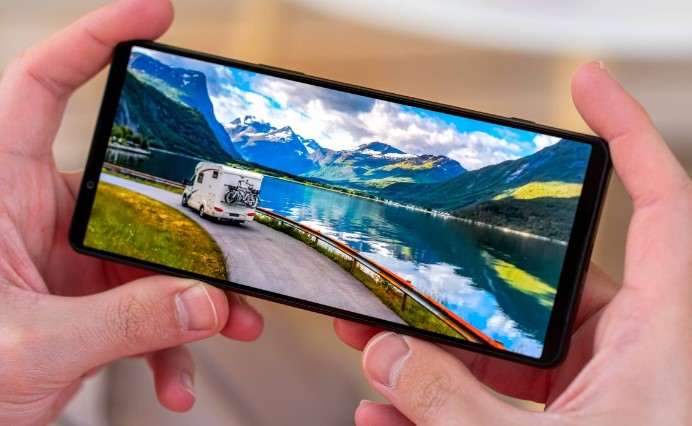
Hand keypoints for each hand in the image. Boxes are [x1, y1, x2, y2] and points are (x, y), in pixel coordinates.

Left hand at [0, 1, 262, 423]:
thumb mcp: (31, 347)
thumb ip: (126, 323)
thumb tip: (205, 302)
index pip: (41, 88)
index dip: (94, 39)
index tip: (153, 15)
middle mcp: (33, 216)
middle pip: (132, 191)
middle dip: (191, 228)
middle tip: (233, 254)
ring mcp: (61, 259)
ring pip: (147, 256)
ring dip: (191, 297)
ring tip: (224, 327)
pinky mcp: (80, 298)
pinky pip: (139, 304)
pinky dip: (167, 340)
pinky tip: (176, 376)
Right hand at [335, 62, 691, 424]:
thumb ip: (457, 405)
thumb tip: (390, 357)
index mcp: (665, 337)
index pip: (660, 206)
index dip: (628, 134)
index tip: (585, 87)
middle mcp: (635, 354)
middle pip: (537, 288)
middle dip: (456, 286)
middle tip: (400, 275)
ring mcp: (600, 391)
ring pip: (506, 351)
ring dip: (437, 354)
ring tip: (374, 352)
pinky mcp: (570, 423)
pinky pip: (501, 399)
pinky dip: (446, 403)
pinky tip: (392, 412)